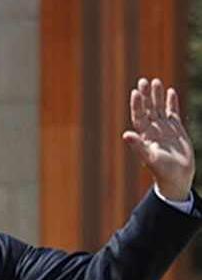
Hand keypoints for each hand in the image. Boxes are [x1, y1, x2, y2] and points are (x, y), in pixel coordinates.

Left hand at [122, 78, 195, 200]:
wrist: (176, 177)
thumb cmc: (161, 170)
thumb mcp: (149, 157)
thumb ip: (138, 146)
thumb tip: (125, 134)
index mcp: (144, 135)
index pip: (139, 116)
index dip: (137, 105)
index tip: (135, 92)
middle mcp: (152, 130)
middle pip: (148, 109)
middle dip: (145, 95)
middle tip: (143, 81)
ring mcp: (164, 128)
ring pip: (159, 108)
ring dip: (157, 96)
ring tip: (155, 81)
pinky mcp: (176, 129)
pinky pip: (172, 113)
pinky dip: (171, 103)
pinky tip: (170, 91)